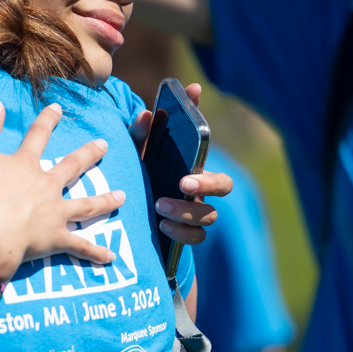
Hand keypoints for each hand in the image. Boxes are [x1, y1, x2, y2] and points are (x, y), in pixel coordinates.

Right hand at [0, 101, 125, 281]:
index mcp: (26, 164)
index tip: (58, 108)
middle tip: (104, 145)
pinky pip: (80, 246)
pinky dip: (95, 252)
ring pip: (87, 204)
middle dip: (89, 154)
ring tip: (122, 197)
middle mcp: (47, 185)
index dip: (47, 120)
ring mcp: (55, 212)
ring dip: (105, 200)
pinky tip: (111, 257)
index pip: (38, 136)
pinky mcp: (56, 238)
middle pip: (73, 166)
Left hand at [127, 83, 232, 244]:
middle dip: (206, 185)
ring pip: (209, 216)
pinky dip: (181, 232)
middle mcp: (201, 193)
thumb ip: (141, 133)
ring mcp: (196, 214)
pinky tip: (162, 226)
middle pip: (224, 188)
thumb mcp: (137, 154)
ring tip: (159, 206)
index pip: (215, 164)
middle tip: (182, 184)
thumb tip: (145, 114)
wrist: (128, 208)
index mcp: (195, 170)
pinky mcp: (186, 233)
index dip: (209, 160)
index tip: (186, 174)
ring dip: (185, 211)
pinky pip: (196, 237)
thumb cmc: (140, 174)